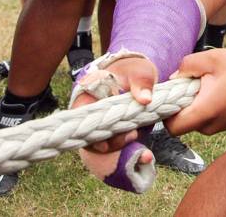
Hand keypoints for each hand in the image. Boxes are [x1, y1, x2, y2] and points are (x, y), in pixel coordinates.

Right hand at [71, 56, 158, 191]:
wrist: (137, 76)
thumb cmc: (133, 71)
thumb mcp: (140, 71)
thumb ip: (142, 82)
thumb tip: (145, 99)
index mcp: (89, 95)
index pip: (80, 116)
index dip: (89, 131)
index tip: (104, 142)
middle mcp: (91, 113)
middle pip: (91, 135)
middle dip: (109, 142)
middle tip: (132, 135)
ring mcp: (101, 124)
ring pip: (102, 143)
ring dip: (119, 144)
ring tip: (136, 135)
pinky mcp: (113, 132)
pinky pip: (116, 145)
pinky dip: (127, 148)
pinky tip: (144, 154)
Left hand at [166, 49, 225, 135]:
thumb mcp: (214, 58)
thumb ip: (188, 64)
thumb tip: (174, 77)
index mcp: (205, 111)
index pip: (172, 126)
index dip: (164, 112)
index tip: (169, 95)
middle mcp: (209, 126)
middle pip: (180, 123)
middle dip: (178, 106)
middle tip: (188, 86)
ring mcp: (217, 128)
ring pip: (193, 120)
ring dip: (192, 105)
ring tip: (206, 86)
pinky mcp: (223, 126)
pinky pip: (204, 119)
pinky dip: (203, 107)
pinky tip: (215, 91)